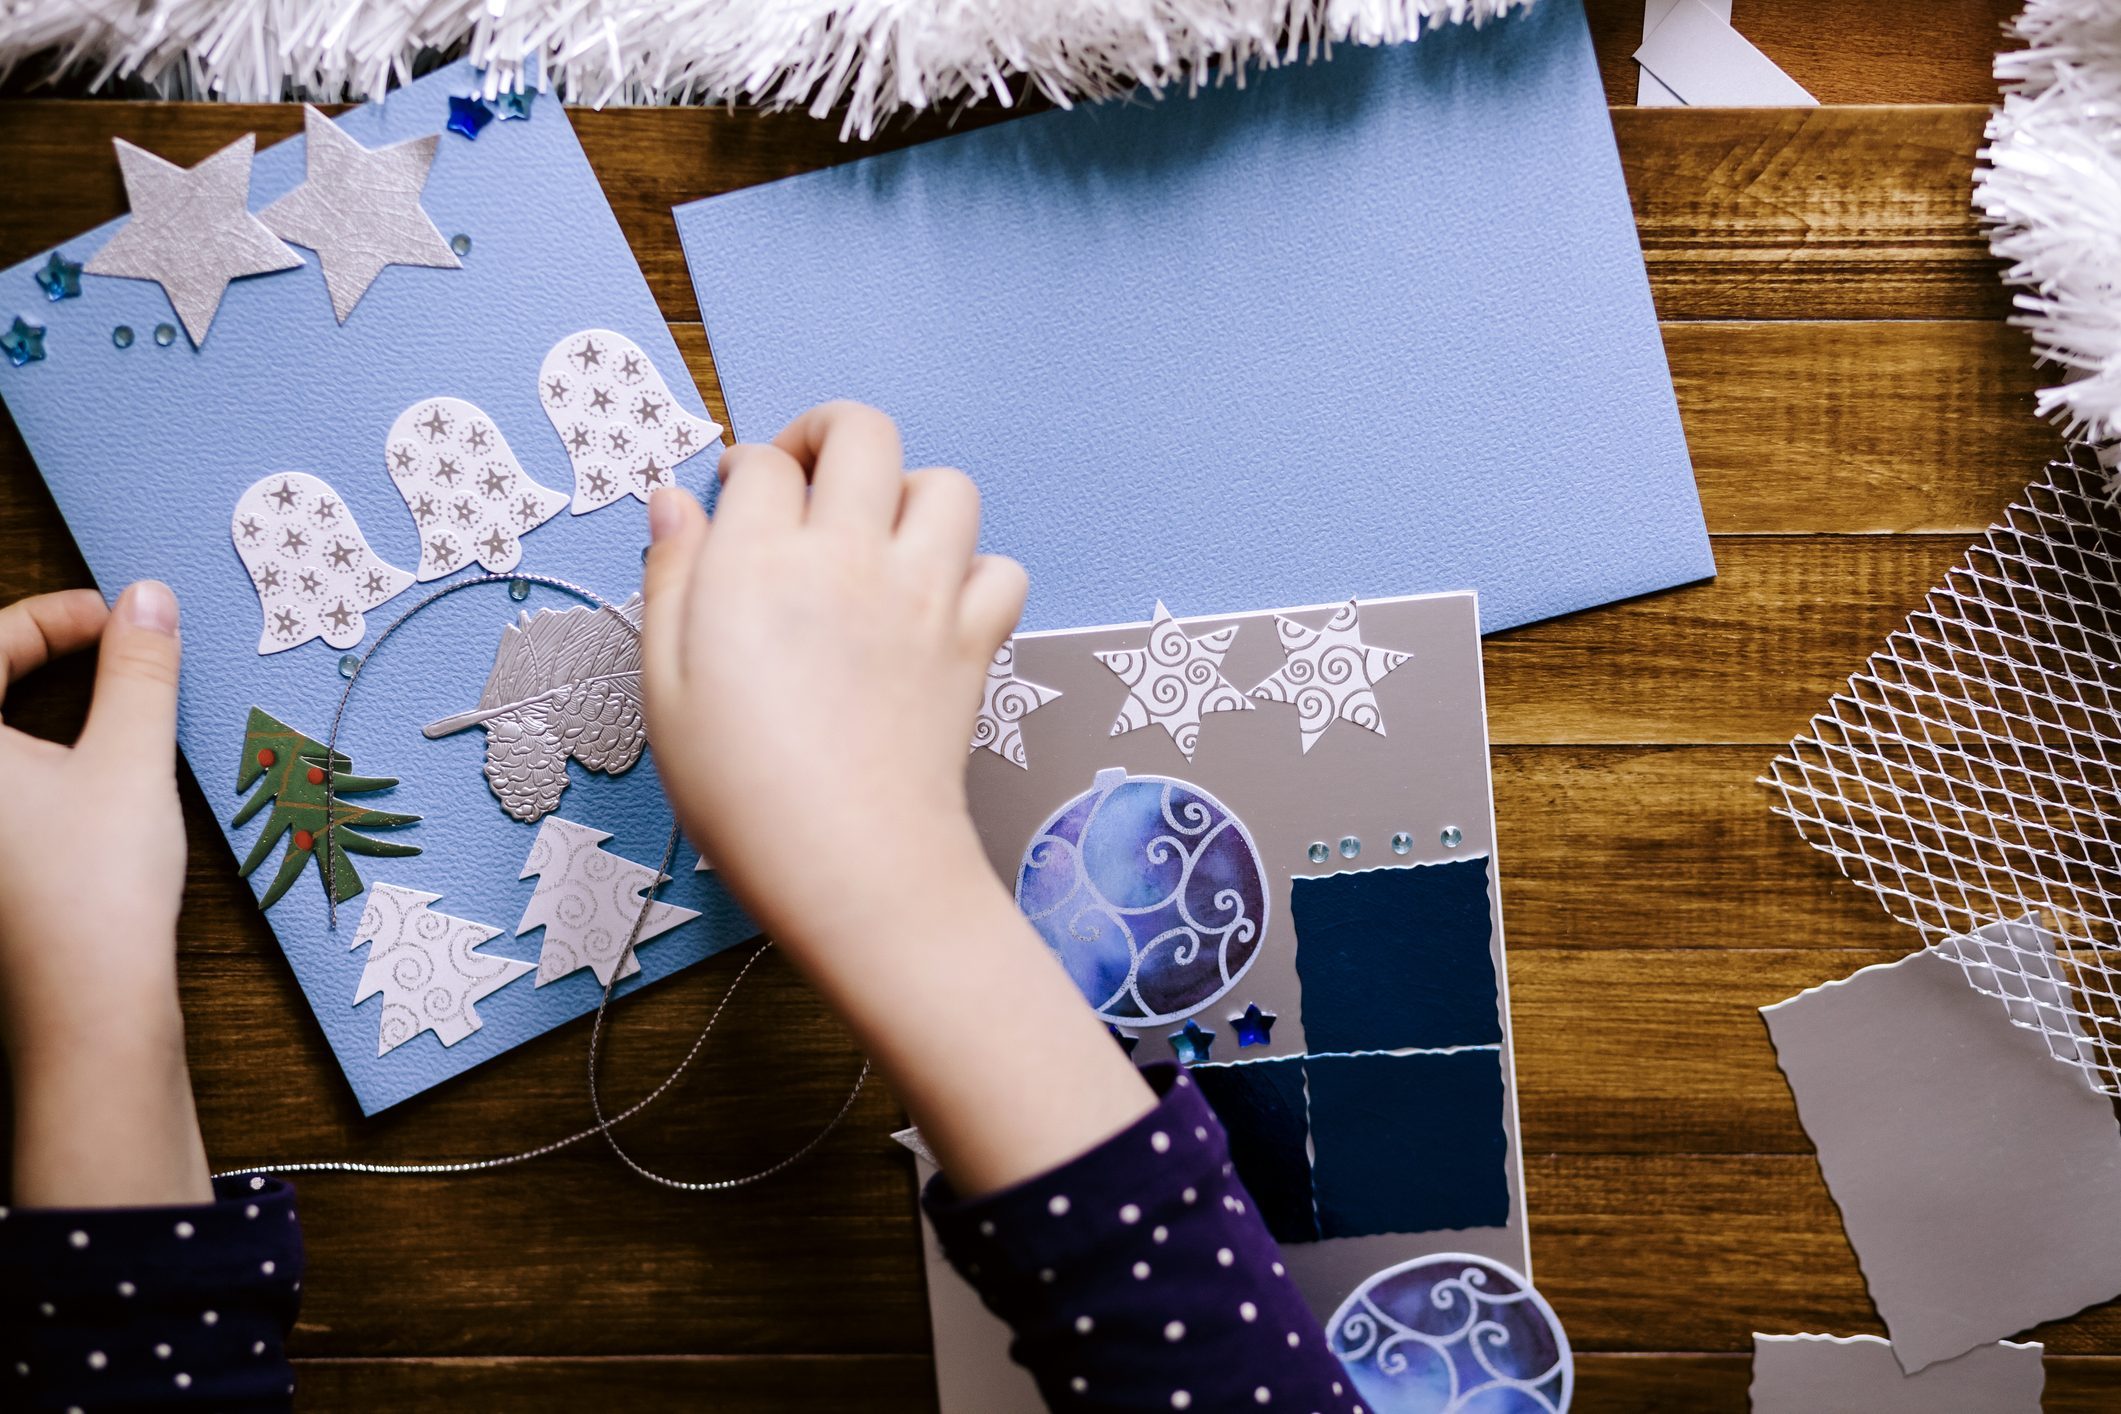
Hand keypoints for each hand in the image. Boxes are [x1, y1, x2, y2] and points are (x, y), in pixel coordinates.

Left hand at [0, 583, 208, 1205]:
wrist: (86, 1010)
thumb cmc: (98, 887)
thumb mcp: (129, 759)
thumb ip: (139, 669)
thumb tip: (148, 599)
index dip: (56, 616)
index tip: (120, 616)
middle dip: (35, 651)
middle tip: (109, 643)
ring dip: (31, 702)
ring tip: (104, 697)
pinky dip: (26, 756)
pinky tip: (80, 768)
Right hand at [641, 401, 1025, 946]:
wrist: (851, 865)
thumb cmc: (742, 791)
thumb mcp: (665, 687)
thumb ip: (671, 578)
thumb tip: (675, 500)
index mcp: (759, 562)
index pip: (763, 464)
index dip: (745, 472)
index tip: (737, 502)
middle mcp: (850, 558)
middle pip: (863, 433)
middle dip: (829, 436)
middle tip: (806, 479)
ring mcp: (924, 595)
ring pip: (945, 485)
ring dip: (909, 494)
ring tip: (876, 537)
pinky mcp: (974, 640)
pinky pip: (1000, 569)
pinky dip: (975, 572)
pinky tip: (934, 603)